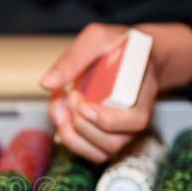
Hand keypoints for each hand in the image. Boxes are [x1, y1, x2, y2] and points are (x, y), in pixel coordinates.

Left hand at [40, 22, 191, 162]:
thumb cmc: (117, 44)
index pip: (135, 121)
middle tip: (69, 96)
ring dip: (72, 133)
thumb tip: (47, 84)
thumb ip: (73, 58)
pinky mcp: (107, 138)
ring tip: (62, 105)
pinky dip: (69, 138)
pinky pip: (89, 152)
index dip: (105, 119)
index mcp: (144, 95)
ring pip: (99, 153)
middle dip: (81, 124)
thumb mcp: (97, 38)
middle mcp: (136, 120)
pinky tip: (61, 115)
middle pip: (112, 142)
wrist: (130, 55)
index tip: (82, 102)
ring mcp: (122, 133)